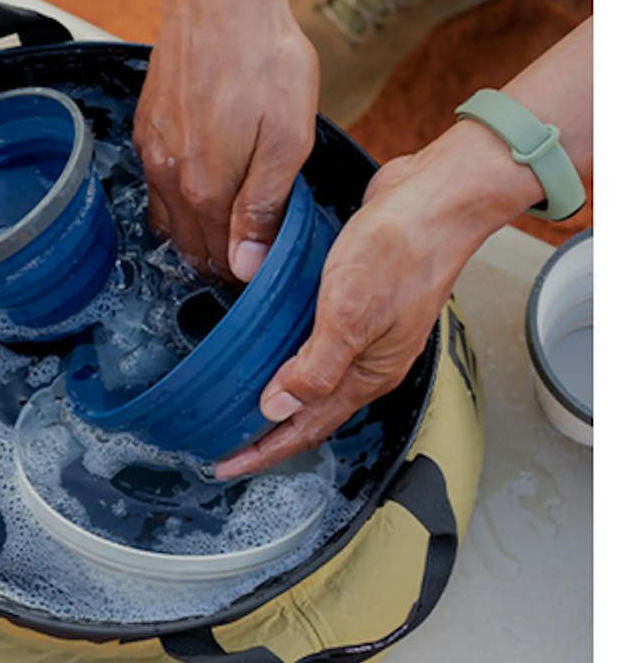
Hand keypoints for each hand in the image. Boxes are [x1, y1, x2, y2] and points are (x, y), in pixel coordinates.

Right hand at [133, 0, 319, 281]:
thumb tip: (246, 267)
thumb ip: (264, 208)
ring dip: (195, 238)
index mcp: (206, 190)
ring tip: (229, 231)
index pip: (222, 260)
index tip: (268, 267)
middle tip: (253, 255)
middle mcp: (170, 180)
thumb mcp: (286, 139)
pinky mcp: (146, 131)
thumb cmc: (263, 59)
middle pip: (191, 248)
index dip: (246, 271)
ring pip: (169, 224)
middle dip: (220, 261)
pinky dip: (176, 206)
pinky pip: (156, 190)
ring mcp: (153, 155)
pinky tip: (200, 194)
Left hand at [213, 132, 506, 478]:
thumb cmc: (402, 251)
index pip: (307, 429)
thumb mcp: (350, 316)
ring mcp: (363, 331)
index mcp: (368, 374)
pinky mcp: (356, 301)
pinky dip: (288, 353)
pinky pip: (315, 341)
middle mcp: (366, 360)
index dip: (265, 451)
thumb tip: (277, 409)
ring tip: (240, 402)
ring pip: (312, 377)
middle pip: (309, 412)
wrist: (438, 198)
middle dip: (267, 433)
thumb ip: (315, 369)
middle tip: (226, 443)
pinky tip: (269, 344)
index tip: (227, 465)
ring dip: (277, 394)